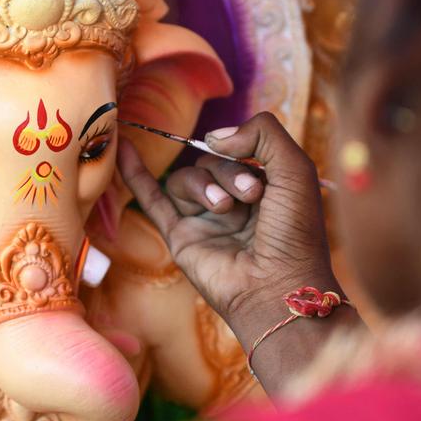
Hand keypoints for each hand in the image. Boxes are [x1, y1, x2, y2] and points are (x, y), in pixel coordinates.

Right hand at [117, 112, 336, 321]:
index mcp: (263, 185)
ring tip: (224, 208)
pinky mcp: (180, 236)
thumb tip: (213, 136)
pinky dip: (136, 174)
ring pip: (185, 178)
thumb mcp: (296, 170)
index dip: (244, 151)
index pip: (238, 148)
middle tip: (250, 196)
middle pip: (210, 162)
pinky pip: (152, 199)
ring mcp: (204, 218)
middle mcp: (232, 200)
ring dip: (202, 185)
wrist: (277, 287)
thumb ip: (264, 133)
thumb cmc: (295, 234)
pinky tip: (124, 149)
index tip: (262, 179)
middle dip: (227, 172)